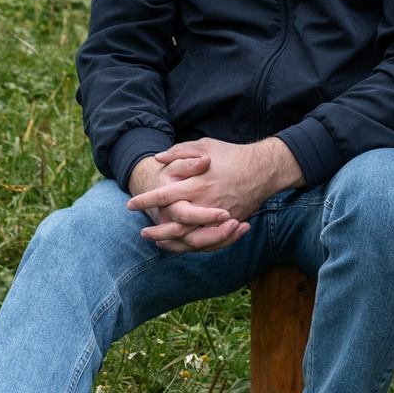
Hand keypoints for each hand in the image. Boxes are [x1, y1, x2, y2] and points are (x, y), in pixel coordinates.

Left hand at [126, 136, 303, 252]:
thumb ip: (180, 151)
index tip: (130, 204)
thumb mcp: (205, 146)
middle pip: (175, 225)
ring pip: (191, 239)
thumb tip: (159, 158)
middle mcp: (207, 204)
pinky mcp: (229, 225)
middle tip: (143, 232)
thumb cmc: (231, 155)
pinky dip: (192, 246)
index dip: (146, 201)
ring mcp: (219, 218)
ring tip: (158, 242)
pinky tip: (181, 244)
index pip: (165, 196)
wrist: (263, 169)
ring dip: (172, 242)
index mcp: (198, 183)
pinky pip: (209, 242)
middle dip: (157, 230)